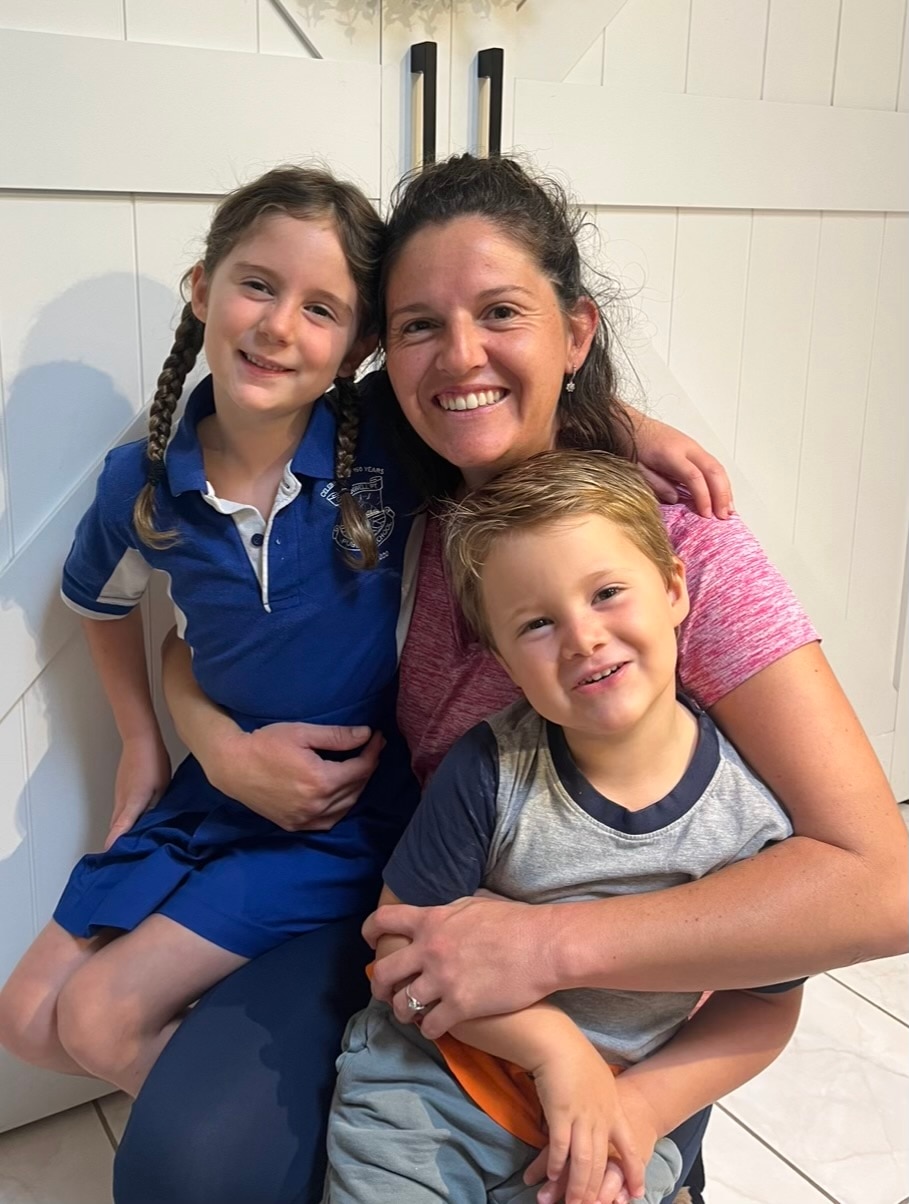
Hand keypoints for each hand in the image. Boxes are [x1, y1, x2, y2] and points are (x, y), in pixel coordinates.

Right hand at [106, 734, 170, 848]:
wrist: (140, 740)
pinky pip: (120, 810)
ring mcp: (119, 795)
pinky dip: (122, 821)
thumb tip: (154, 823)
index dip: (115, 844)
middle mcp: (122, 801)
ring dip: (119, 832)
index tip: (111, 858)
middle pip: (116, 828)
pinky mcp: (121, 790)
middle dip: (117, 843)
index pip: (121, 828)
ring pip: (117, 819)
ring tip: (127, 847)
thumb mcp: (162, 787)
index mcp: (133, 802)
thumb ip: (157, 807)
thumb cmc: (153, 761)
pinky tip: (132, 825)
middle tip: (121, 859)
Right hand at [209, 722, 384, 830]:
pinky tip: (340, 793)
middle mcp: (317, 805)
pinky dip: (340, 807)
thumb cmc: (265, 743)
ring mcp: (306, 819)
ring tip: (358, 767)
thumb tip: (366, 735)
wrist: (232, 766)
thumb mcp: (302, 732)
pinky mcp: (295, 825)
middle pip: (356, 787)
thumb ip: (337, 736)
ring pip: (346, 806)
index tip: (377, 737)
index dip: (373, 751)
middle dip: (367, 766)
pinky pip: (329, 820)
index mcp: (321, 781)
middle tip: (371, 748)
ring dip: (357, 787)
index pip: (361, 768)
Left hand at [365, 895, 554, 1038]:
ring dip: (403, 1011)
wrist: (544, 946)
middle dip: (378, 985)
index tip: (371, 943)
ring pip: (402, 1004)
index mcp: (432, 920)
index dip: (370, 932)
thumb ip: (447, 913)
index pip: (384, 920)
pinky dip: (428, 1029)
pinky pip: (429, 1026)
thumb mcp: (474, 904)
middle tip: (384, 992)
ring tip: (411, 1013)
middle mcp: (430, 949)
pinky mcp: (460, 1006)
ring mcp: (443, 980)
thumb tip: (436, 915)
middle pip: (383, 972)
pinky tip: (435, 1027)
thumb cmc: (516, 921)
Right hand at [528, 1037, 644, 1203]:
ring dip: (579, 1186)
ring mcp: (582, 1116)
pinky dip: (558, 1165)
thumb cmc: (575, 1056)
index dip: (634, 1170)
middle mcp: (601, 1116)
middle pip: (603, 1161)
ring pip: (585, 1160)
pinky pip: (561, 1147)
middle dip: (598, 1189)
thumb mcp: (599, 1079)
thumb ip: (603, 1099)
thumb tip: (602, 1111)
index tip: (637, 1192)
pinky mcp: (561, 1113)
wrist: (558, 1042)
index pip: (630, 1146)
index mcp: (613, 1108)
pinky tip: (553, 1176)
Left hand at [632, 413, 732, 519]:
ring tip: (728, 510)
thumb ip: (657, 484)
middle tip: (723, 516)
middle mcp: (687, 448)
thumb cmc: (633, 446)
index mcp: (671, 453)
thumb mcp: (638, 469)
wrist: (632, 424)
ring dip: (725, 489)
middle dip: (721, 494)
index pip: (694, 476)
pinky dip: (720, 482)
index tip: (706, 514)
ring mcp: (694, 447)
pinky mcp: (695, 450)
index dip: (703, 496)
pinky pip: (713, 466)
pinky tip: (722, 496)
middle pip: (713, 470)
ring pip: (717, 467)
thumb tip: (677, 499)